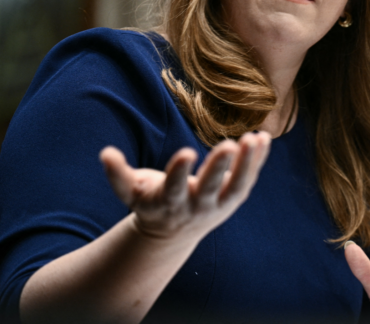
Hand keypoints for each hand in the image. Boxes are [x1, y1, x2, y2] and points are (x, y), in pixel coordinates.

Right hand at [99, 132, 270, 242]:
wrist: (173, 232)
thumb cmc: (150, 202)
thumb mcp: (130, 193)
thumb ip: (117, 175)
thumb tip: (105, 153)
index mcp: (169, 202)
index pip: (174, 188)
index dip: (179, 171)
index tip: (187, 152)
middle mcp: (196, 205)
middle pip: (210, 188)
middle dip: (219, 166)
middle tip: (230, 143)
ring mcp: (219, 204)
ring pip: (237, 186)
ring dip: (248, 163)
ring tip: (254, 138)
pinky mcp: (234, 198)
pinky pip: (249, 178)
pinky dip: (258, 159)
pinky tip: (264, 137)